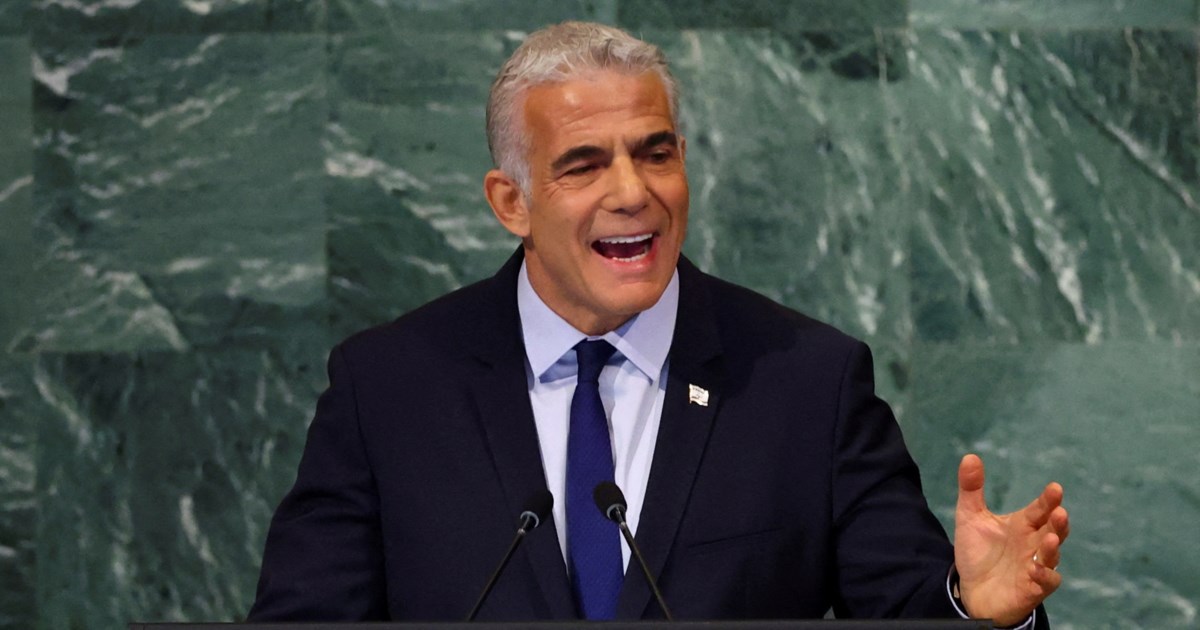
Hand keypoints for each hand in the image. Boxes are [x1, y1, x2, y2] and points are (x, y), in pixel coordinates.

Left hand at [953, 454, 1069, 626]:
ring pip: (1052, 555)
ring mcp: (1036, 565)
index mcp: (1023, 524)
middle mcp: (1034, 543)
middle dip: (1058, 521)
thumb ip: (971, 489)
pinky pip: (1046, 582)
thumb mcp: (970, 517)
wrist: (971, 589)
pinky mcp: (1033, 588)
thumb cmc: (978, 552)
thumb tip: (970, 456)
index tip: (1055, 488)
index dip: (1048, 500)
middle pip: (1053, 529)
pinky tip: (1035, 569)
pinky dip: (1044, 576)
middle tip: (1060, 511)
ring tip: (1049, 537)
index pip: (1040, 509)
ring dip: (1052, 547)